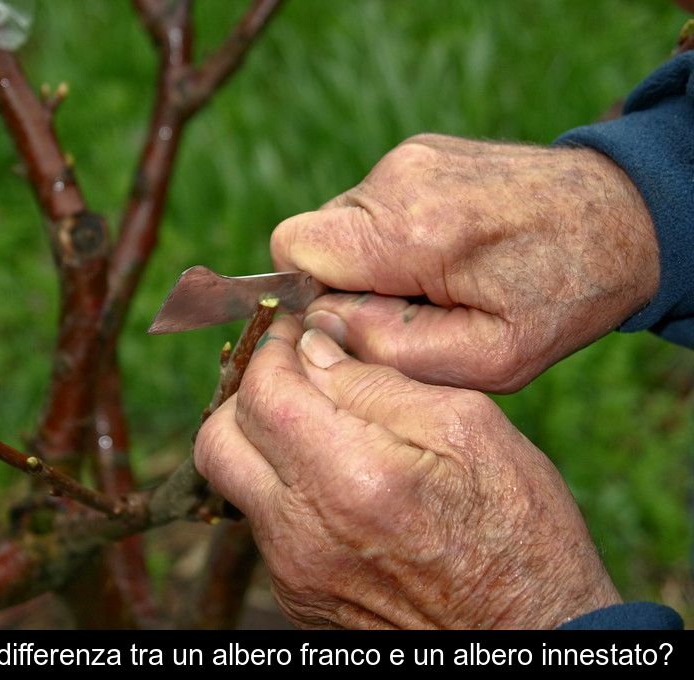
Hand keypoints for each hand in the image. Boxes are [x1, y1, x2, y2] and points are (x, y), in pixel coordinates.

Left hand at [194, 316, 620, 628]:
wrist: (530, 633)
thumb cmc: (516, 531)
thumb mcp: (467, 429)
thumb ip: (378, 382)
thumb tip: (316, 347)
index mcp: (351, 477)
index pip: (263, 391)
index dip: (272, 348)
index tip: (295, 331)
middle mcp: (304, 532)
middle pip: (218, 440)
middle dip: (248, 394)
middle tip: (293, 374)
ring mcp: (295, 572)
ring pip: (237, 482)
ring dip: (265, 441)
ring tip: (320, 424)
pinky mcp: (299, 597)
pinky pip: (266, 524)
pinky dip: (287, 487)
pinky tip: (336, 480)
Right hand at [271, 134, 658, 391]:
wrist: (622, 217)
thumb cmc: (561, 296)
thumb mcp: (487, 357)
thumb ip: (391, 350)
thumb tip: (321, 326)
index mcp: (411, 230)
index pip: (293, 250)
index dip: (310, 295)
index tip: (359, 321)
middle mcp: (399, 178)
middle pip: (313, 238)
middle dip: (346, 284)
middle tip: (412, 308)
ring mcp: (409, 156)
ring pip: (342, 223)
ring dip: (372, 262)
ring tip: (437, 279)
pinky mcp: (419, 151)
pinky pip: (372, 206)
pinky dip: (392, 237)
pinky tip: (445, 251)